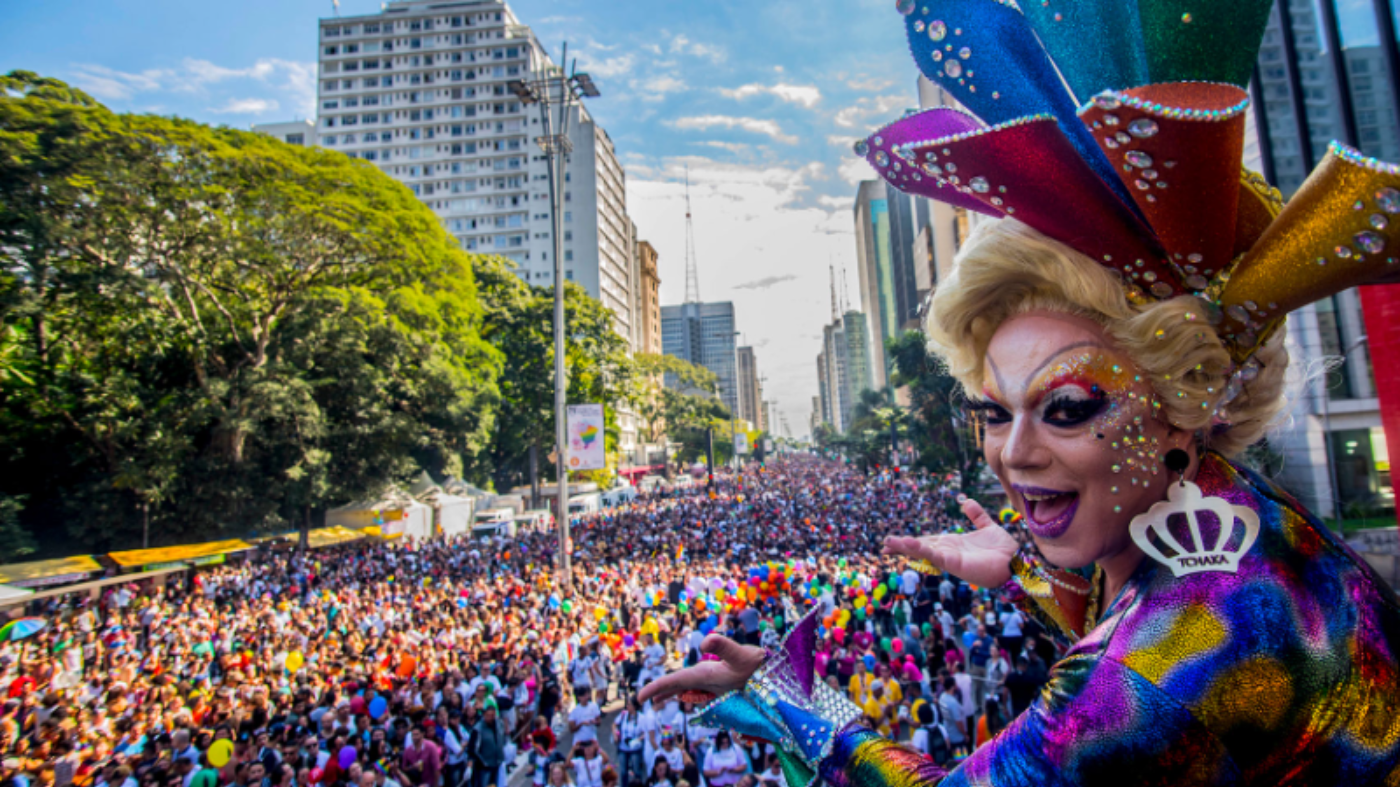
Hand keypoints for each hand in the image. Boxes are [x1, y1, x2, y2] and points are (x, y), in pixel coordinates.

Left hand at [636, 635, 763, 705]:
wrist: (777, 683)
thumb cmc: (759, 667)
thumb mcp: (741, 654)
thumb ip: (724, 645)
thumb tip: (704, 643)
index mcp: (706, 676)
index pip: (675, 682)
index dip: (656, 687)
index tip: (639, 698)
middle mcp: (707, 684)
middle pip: (677, 688)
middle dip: (660, 692)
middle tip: (641, 699)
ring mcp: (714, 687)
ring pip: (686, 691)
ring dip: (671, 693)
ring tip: (657, 699)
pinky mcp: (721, 686)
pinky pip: (697, 689)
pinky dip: (686, 691)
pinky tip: (686, 692)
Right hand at [882, 495, 1019, 587]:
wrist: (1016, 562)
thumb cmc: (1004, 550)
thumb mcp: (987, 527)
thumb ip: (977, 515)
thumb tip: (967, 501)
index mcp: (952, 544)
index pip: (926, 541)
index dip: (910, 541)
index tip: (893, 540)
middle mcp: (948, 552)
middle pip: (920, 548)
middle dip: (901, 547)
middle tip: (884, 545)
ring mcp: (950, 559)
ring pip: (924, 552)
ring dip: (906, 548)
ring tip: (889, 544)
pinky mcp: (956, 564)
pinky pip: (936, 556)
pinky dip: (923, 550)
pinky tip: (910, 545)